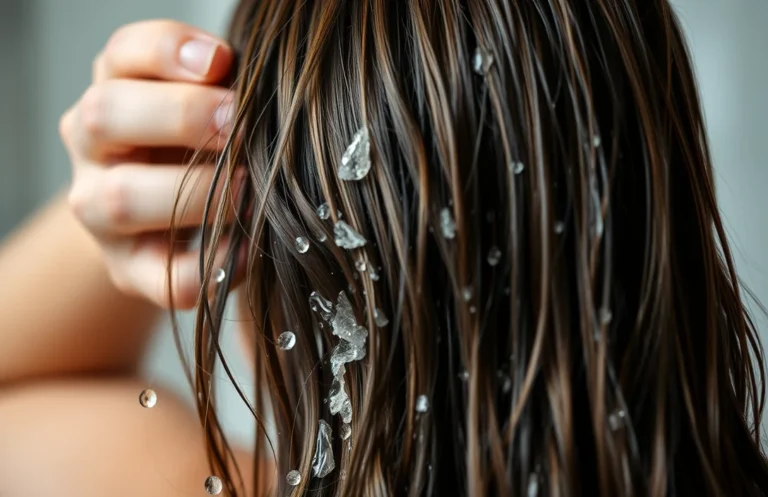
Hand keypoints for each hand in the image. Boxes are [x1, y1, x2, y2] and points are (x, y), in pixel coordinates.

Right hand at [60, 20, 242, 308]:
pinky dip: (214, 265)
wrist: (162, 219)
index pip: (123, 54)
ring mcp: (101, 213)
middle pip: (106, 115)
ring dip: (198, 193)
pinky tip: (251, 249)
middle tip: (240, 125)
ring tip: (250, 189)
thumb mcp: (207, 106)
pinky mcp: (130, 270)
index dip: (169, 51)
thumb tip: (262, 92)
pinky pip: (168, 278)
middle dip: (182, 116)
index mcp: (116, 89)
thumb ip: (224, 90)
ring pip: (123, 199)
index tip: (222, 61)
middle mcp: (93, 147)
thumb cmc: (199, 147)